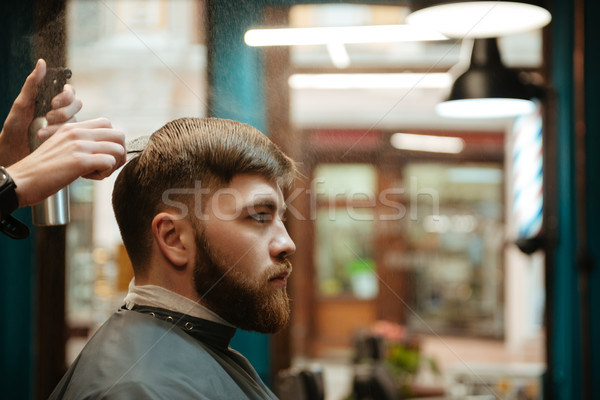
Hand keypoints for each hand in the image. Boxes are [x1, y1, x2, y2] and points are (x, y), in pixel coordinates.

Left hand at [0, 58, 81, 166]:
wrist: (12, 151)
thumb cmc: (14, 127)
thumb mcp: (21, 104)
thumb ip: (33, 84)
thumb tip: (42, 62)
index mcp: (51, 100)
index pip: (69, 91)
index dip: (66, 95)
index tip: (53, 102)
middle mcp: (61, 112)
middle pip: (77, 104)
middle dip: (65, 111)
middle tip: (48, 117)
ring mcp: (65, 126)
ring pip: (76, 121)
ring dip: (59, 125)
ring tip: (41, 132)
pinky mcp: (67, 140)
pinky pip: (73, 136)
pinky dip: (60, 136)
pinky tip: (45, 138)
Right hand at [6, 118, 125, 206]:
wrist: (22, 180)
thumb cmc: (42, 170)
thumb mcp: (61, 148)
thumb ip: (79, 144)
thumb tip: (105, 151)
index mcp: (72, 128)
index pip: (107, 124)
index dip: (111, 141)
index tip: (102, 155)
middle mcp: (78, 133)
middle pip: (119, 135)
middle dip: (119, 153)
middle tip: (106, 166)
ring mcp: (79, 145)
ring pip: (118, 149)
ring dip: (113, 165)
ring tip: (96, 172)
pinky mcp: (80, 161)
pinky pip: (110, 162)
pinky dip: (105, 173)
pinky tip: (89, 176)